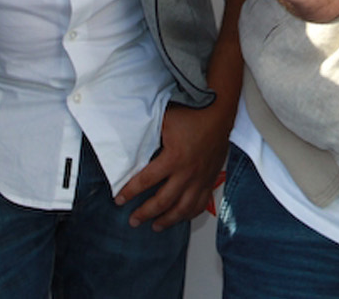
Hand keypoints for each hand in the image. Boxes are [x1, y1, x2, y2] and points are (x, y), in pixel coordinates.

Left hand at [116, 100, 234, 229]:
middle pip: (163, 201)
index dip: (130, 192)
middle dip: (145, 213)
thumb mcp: (164, 121)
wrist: (219, 112)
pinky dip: (190, 214)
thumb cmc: (192, 113)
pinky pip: (201, 203)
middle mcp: (188, 172)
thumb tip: (130, 145)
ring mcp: (201, 178)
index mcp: (173, 158)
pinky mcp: (210, 178)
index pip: (146, 181)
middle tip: (134, 220)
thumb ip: (148, 136)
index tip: (119, 200)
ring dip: (168, 220)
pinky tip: (181, 218)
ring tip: (155, 226)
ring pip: (183, 208)